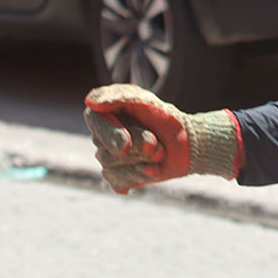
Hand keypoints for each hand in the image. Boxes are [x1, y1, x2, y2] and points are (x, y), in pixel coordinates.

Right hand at [83, 84, 238, 193]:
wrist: (186, 142)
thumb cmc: (163, 117)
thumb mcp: (145, 100)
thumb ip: (119, 96)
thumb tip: (90, 102)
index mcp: (104, 113)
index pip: (94, 121)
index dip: (110, 134)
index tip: (127, 145)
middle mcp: (101, 137)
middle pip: (104, 148)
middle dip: (136, 146)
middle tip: (156, 142)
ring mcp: (108, 158)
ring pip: (110, 165)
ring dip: (141, 160)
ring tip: (159, 151)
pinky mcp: (118, 178)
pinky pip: (118, 181)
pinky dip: (139, 175)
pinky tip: (153, 168)